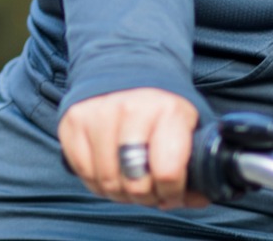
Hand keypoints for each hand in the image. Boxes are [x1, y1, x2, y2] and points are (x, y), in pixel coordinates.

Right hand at [59, 87, 209, 210]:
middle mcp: (131, 109)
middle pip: (135, 183)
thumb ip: (195, 165)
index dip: (171, 192)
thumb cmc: (160, 111)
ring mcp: (98, 114)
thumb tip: (198, 198)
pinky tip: (110, 170)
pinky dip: (98, 182)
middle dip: (145, 195)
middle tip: (149, 188)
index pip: (167, 172)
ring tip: (129, 180)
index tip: (172, 189)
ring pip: (107, 182)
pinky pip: (84, 174)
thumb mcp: (188, 128)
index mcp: (168, 110)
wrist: (126, 73)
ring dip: (120, 192)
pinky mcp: (73, 122)